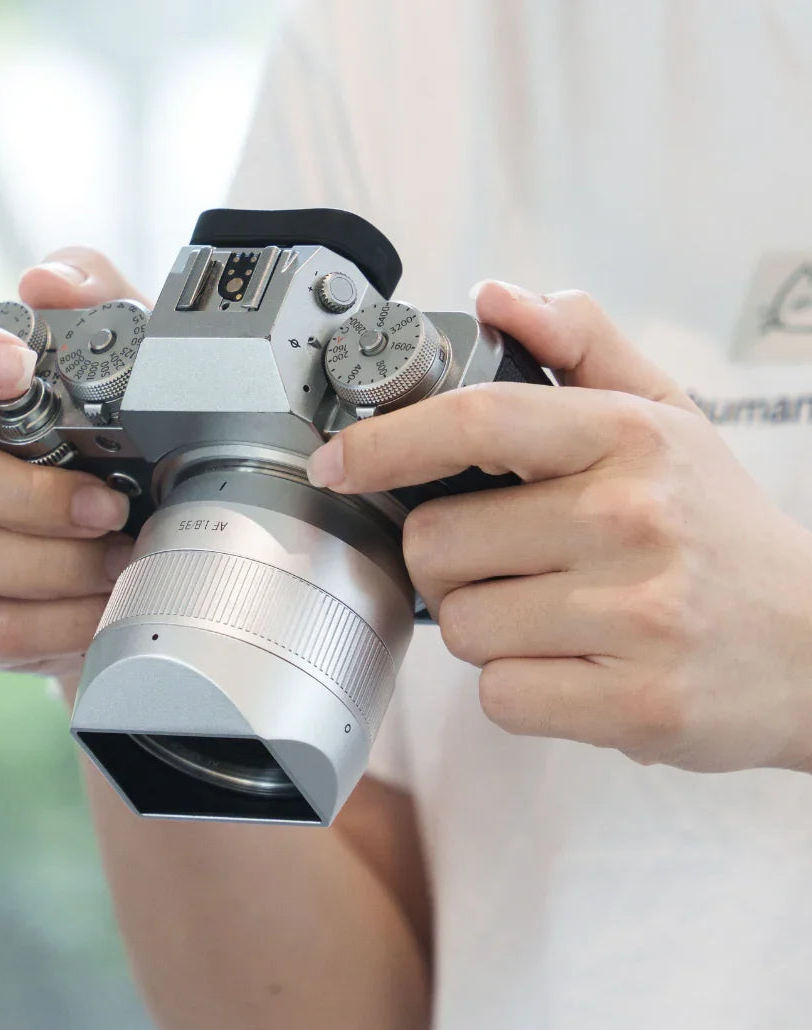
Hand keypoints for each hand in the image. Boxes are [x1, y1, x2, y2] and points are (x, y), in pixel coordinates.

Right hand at [0, 248, 146, 687]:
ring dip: (52, 561)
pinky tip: (106, 604)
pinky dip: (62, 621)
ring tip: (123, 555)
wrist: (152, 550)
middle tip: (109, 502)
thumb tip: (44, 282)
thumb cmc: (135, 444)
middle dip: (23, 490)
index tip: (12, 369)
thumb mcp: (144, 363)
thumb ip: (102, 297)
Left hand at [306, 282, 811, 772]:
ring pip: (464, 626)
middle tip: (503, 561)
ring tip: (553, 614)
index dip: (385, 442)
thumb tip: (496, 298)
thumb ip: (581, 348)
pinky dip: (519, 685)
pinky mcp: (636, 703)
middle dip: (447, 558)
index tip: (338, 461)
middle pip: (439, 543)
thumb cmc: (720, 529)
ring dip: (487, 625)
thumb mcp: (670, 418)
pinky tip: (572, 665)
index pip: (476, 423)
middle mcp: (631, 520)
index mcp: (629, 439)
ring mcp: (636, 616)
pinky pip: (502, 695)